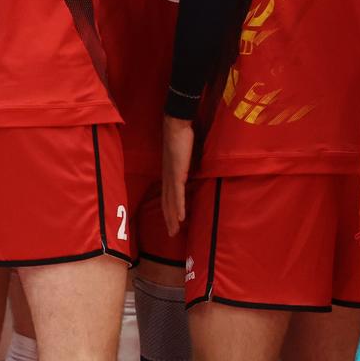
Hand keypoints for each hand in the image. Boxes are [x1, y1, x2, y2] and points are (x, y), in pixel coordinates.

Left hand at [161, 116, 194, 237]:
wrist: (176, 126)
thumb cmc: (181, 137)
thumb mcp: (184, 156)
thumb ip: (186, 165)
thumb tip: (193, 171)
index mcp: (168, 174)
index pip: (166, 197)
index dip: (168, 212)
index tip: (171, 223)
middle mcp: (167, 178)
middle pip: (166, 204)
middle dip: (168, 220)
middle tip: (172, 234)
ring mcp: (171, 177)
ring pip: (170, 203)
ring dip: (172, 219)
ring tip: (174, 232)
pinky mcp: (177, 174)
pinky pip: (177, 194)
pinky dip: (178, 207)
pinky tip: (180, 218)